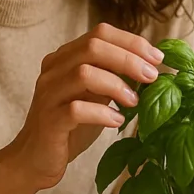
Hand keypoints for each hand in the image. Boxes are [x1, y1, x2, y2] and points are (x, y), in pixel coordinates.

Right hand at [9, 23, 162, 190]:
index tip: (158, 58)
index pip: (100, 33)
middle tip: (152, 77)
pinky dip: (102, 113)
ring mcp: (48, 93)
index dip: (132, 42)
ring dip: (117, 85)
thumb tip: (152, 67)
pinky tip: (116, 121)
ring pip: (84, 73)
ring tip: (134, 102)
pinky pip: (76, 109)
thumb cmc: (71, 127)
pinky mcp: (48, 120)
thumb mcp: (96, 97)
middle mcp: (53, 69)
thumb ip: (115, 78)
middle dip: (129, 59)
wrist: (35, 160)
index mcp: (65, 57)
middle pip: (93, 47)